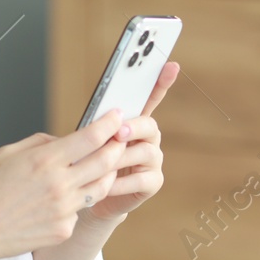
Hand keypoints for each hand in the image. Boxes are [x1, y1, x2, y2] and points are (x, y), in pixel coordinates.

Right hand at [0, 107, 131, 259]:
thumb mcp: (8, 153)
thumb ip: (41, 143)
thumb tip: (64, 140)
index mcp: (45, 161)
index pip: (91, 137)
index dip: (109, 124)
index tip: (116, 116)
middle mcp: (59, 185)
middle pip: (106, 161)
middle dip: (117, 147)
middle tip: (118, 140)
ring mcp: (64, 210)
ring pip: (101, 187)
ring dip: (106, 174)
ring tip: (99, 167)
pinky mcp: (64, 229)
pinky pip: (80, 210)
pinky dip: (77, 201)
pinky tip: (60, 200)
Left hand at [81, 60, 177, 221]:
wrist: (90, 195)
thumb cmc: (89, 163)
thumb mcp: (89, 142)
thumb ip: (96, 129)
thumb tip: (92, 122)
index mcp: (134, 122)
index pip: (150, 98)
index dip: (161, 82)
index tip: (171, 65)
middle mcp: (148, 138)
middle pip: (149, 125)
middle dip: (134, 127)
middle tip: (118, 133)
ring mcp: (153, 160)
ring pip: (145, 152)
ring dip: (123, 157)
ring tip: (104, 164)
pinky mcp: (153, 182)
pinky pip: (142, 179)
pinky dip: (122, 182)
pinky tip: (107, 185)